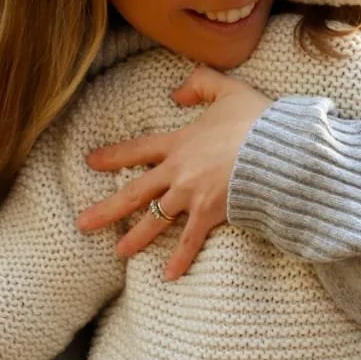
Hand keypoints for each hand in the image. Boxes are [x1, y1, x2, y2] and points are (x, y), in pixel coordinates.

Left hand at [77, 67, 270, 279]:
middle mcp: (178, 172)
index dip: (113, 156)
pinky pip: (190, 240)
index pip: (138, 150)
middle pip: (135, 192)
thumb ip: (199, 83)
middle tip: (82, 223)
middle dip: (107, 209)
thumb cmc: (256, 120)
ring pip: (156, 220)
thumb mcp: (227, 89)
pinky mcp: (210, 214)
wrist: (278, 149)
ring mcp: (192, 195)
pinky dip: (180, 259)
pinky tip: (168, 276)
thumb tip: (175, 93)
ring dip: (135, 238)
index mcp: (179, 143)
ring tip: (118, 252)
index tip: (91, 162)